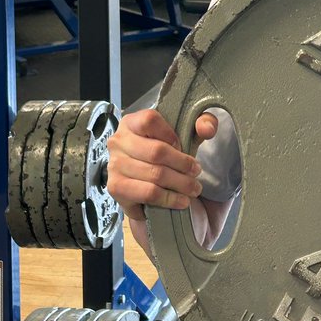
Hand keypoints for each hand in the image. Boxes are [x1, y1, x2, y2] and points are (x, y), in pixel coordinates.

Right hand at [107, 108, 218, 222]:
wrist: (152, 190)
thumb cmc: (168, 157)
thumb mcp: (187, 135)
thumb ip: (202, 123)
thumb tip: (207, 128)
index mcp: (131, 122)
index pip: (150, 120)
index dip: (171, 135)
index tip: (183, 147)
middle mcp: (118, 141)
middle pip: (156, 151)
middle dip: (183, 164)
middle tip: (197, 172)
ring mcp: (114, 166)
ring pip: (155, 174)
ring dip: (180, 184)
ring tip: (193, 188)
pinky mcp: (117, 189)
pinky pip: (148, 193)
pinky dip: (169, 199)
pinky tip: (181, 201)